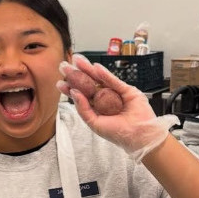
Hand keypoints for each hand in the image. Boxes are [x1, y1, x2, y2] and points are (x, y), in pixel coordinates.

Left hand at [56, 53, 178, 161]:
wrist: (138, 136)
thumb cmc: (117, 133)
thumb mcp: (94, 122)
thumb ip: (83, 108)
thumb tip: (74, 93)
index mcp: (96, 107)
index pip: (81, 95)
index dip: (70, 88)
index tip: (60, 82)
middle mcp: (105, 99)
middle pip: (89, 84)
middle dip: (77, 74)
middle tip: (64, 66)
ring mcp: (116, 93)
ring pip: (100, 79)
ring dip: (89, 70)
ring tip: (77, 61)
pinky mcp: (128, 90)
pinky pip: (114, 81)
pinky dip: (105, 74)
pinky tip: (96, 68)